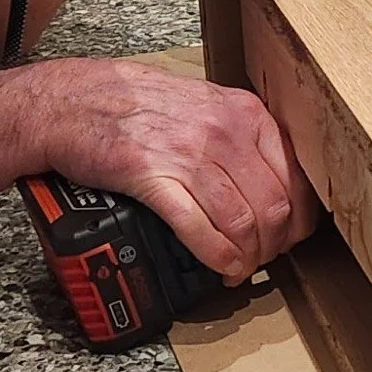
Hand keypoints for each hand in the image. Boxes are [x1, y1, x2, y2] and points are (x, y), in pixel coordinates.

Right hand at [0, 58, 318, 282]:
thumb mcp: (204, 104)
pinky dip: (219, 257)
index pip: (296, 176)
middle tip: (263, 260)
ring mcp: (188, 154)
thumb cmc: (136, 104)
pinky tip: (223, 269)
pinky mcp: (152, 177)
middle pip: (274, 206)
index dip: (300, 219)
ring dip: (248, 257)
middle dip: (274, 245)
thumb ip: (240, 137)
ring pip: (244, 222)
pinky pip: (201, 229)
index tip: (291, 238)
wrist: (71, 101)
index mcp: (244, 112)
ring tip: (240, 270)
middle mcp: (224, 131)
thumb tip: (274, 182)